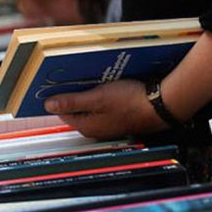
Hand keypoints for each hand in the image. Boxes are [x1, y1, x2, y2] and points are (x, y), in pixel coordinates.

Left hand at [43, 80, 168, 138]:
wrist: (162, 105)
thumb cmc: (131, 102)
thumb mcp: (96, 98)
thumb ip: (71, 102)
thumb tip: (49, 105)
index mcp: (86, 126)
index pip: (63, 112)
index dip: (60, 98)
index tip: (58, 86)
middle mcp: (95, 129)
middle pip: (76, 110)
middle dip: (75, 96)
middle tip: (77, 81)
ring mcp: (108, 125)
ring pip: (90, 108)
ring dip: (89, 96)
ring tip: (93, 82)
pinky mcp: (119, 119)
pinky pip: (103, 108)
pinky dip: (101, 98)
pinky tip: (107, 88)